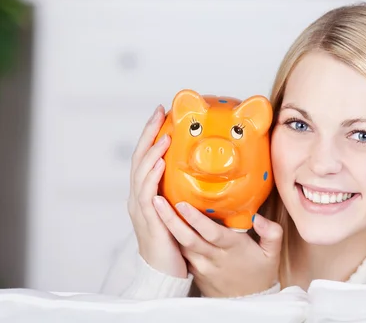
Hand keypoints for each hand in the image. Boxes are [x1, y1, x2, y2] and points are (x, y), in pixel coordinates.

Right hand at [127, 105, 187, 278]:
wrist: (165, 273)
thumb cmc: (176, 241)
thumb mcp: (180, 209)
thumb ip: (186, 190)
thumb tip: (208, 170)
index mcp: (146, 192)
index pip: (146, 156)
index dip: (151, 134)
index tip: (161, 113)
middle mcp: (139, 197)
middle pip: (138, 158)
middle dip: (148, 133)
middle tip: (159, 112)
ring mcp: (141, 209)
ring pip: (140, 173)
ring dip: (152, 152)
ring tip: (164, 135)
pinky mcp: (148, 221)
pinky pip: (147, 195)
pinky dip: (152, 177)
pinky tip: (161, 164)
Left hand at [153, 198, 282, 297]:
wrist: (247, 301)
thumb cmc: (260, 272)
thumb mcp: (272, 254)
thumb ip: (272, 233)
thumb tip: (259, 217)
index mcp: (233, 249)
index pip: (212, 234)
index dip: (197, 220)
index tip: (183, 203)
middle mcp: (214, 258)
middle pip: (188, 239)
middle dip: (171, 219)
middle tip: (157, 200)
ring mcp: (201, 266)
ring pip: (180, 246)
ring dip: (167, 227)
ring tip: (154, 205)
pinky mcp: (194, 270)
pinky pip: (180, 252)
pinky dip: (171, 237)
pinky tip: (161, 221)